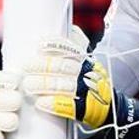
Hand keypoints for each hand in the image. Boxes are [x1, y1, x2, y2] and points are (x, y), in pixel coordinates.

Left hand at [21, 26, 138, 138]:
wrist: (112, 108)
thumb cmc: (92, 83)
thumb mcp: (87, 63)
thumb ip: (76, 47)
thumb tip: (67, 28)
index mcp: (87, 61)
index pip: (71, 50)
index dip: (55, 46)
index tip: (39, 46)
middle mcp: (89, 74)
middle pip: (64, 67)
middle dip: (43, 66)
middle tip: (25, 67)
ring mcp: (89, 92)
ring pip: (65, 85)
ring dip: (44, 85)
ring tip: (28, 85)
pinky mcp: (88, 110)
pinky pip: (71, 107)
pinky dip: (55, 104)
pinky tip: (41, 103)